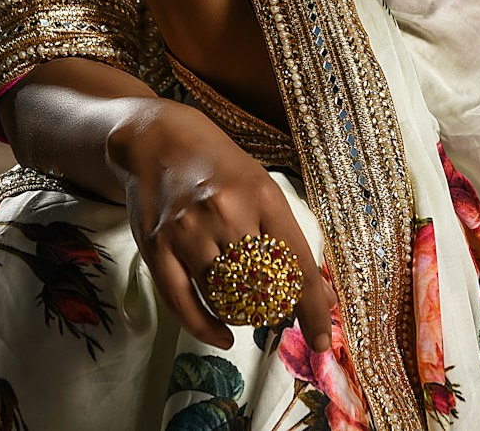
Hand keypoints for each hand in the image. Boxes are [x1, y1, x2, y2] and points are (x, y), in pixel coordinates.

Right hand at [116, 102, 334, 352]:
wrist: (157, 139)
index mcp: (261, 194)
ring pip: (224, 298)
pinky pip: (184, 304)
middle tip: (277, 313)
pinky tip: (223, 334)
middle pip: (262, 286)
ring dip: (242, 315)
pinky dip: (206, 328)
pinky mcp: (157, 247)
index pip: (297, 264)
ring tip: (248, 311)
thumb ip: (287, 236)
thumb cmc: (217, 164)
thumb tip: (321, 294)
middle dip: (275, 310)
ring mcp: (188, 231)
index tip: (322, 340)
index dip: (313, 309)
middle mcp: (225, 212)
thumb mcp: (260, 185)